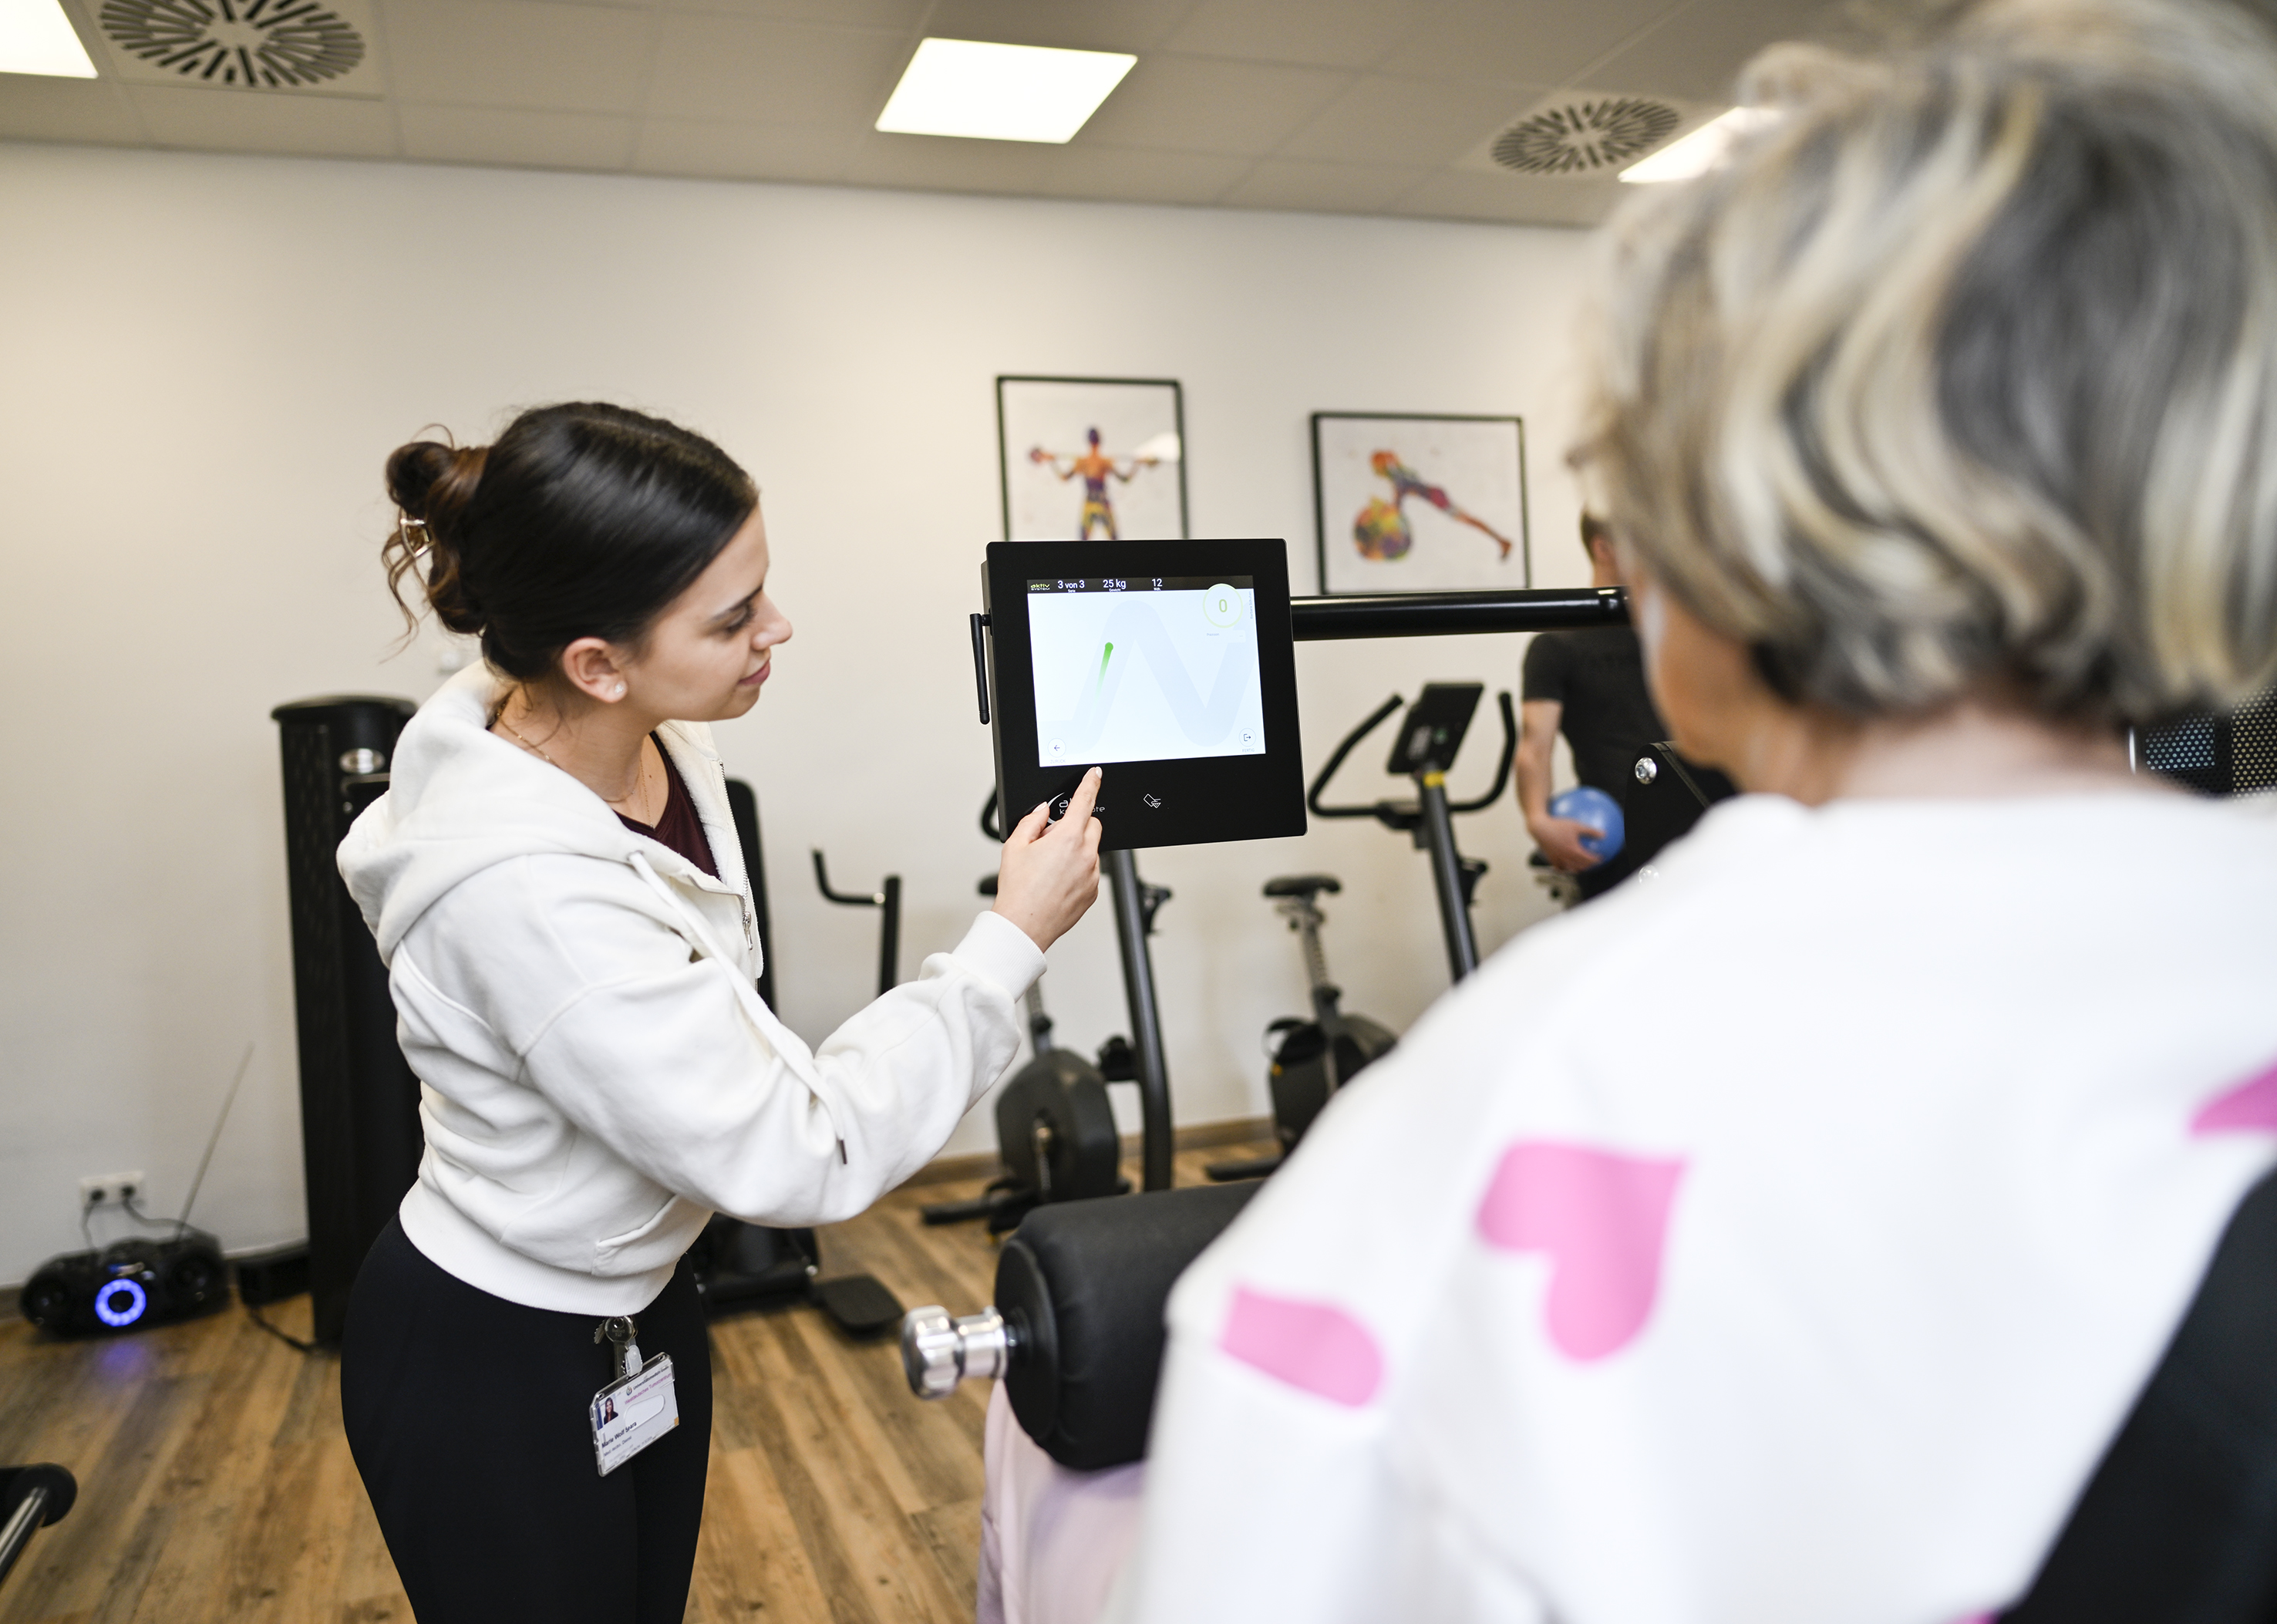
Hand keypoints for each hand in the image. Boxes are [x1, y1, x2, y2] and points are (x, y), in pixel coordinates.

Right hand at [992, 768, 1103, 950]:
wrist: (1023, 926)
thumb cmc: (1018, 890)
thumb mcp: (1015, 846)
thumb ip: (1032, 821)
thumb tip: (1042, 812)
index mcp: (1067, 838)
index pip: (1085, 801)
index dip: (1091, 784)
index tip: (1096, 775)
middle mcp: (1085, 855)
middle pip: (1092, 825)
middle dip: (1076, 825)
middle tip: (1052, 839)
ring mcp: (1092, 875)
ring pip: (1091, 849)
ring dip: (1077, 849)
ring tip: (1050, 867)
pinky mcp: (1093, 891)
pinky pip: (1090, 870)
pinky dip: (1078, 869)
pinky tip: (1056, 881)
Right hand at [1530, 815, 1605, 872]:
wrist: (1539, 828)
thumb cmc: (1557, 825)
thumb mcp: (1576, 825)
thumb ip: (1590, 831)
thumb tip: (1604, 834)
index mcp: (1573, 851)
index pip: (1588, 859)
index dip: (1596, 860)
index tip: (1601, 858)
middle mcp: (1566, 858)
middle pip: (1580, 866)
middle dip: (1588, 866)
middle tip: (1593, 863)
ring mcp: (1558, 860)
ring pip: (1570, 869)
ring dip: (1577, 869)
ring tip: (1581, 866)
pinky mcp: (1550, 859)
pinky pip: (1559, 868)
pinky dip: (1565, 868)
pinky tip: (1566, 866)